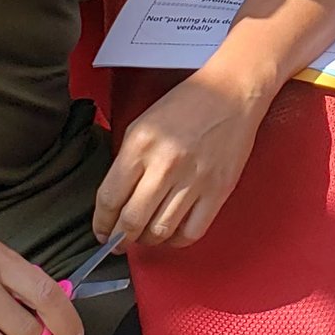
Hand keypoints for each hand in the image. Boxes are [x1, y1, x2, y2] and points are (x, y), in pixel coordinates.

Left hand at [93, 60, 273, 249]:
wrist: (233, 93)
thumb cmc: (187, 104)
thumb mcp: (143, 123)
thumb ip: (127, 161)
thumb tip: (116, 200)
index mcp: (140, 145)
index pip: (110, 198)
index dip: (102, 223)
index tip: (102, 232)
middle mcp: (165, 164)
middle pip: (132, 221)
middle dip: (121, 239)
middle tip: (120, 241)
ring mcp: (193, 179)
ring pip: (160, 231)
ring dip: (147, 240)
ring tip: (145, 236)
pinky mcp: (217, 191)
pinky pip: (191, 231)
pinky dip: (177, 240)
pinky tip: (172, 233)